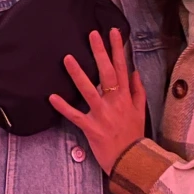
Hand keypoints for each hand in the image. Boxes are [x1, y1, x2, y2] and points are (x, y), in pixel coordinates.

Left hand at [49, 27, 146, 175]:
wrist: (133, 161)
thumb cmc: (135, 136)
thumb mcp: (141, 112)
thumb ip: (138, 91)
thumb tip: (135, 72)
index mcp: (126, 97)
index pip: (122, 68)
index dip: (117, 49)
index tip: (112, 32)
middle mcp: (115, 103)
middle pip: (107, 73)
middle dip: (100, 53)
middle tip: (92, 35)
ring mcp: (103, 115)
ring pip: (89, 91)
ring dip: (78, 74)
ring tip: (67, 58)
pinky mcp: (92, 128)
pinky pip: (76, 116)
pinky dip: (64, 107)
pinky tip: (52, 97)